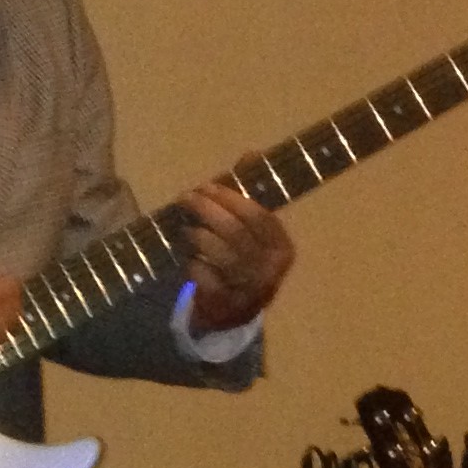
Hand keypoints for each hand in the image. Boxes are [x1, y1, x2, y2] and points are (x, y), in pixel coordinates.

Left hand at [170, 182, 294, 330]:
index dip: (230, 198)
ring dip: (196, 235)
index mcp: (282, 248)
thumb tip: (251, 153)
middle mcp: (270, 269)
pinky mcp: (225, 303)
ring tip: (185, 228)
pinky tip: (187, 257)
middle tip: (186, 198)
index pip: (258, 216)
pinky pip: (202, 274)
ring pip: (217, 252)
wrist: (233, 314)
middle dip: (207, 210)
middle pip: (235, 231)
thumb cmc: (243, 261)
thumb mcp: (252, 232)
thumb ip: (249, 194)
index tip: (207, 186)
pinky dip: (191, 262)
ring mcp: (248, 289)